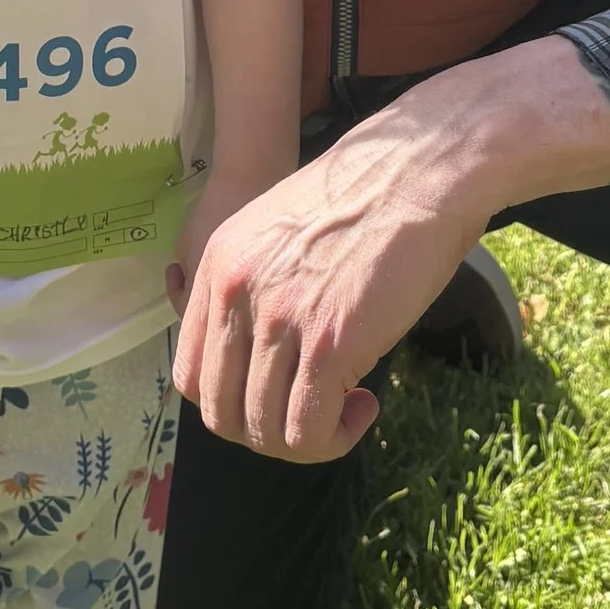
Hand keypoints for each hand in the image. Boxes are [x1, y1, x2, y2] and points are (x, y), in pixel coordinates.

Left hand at [173, 121, 465, 461]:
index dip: (232, 402)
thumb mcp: (279, 234)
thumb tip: (258, 361)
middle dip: (265, 432)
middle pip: (220, 413)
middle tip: (311, 412)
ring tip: (345, 408)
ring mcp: (278, 320)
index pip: (190, 375)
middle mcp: (234, 293)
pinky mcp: (327, 345)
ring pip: (263, 430)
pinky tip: (364, 405)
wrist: (418, 169)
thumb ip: (255, 289)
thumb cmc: (365, 199)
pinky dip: (334, 438)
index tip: (275, 394)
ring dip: (306, 440)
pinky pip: (306, 430)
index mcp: (216, 265)